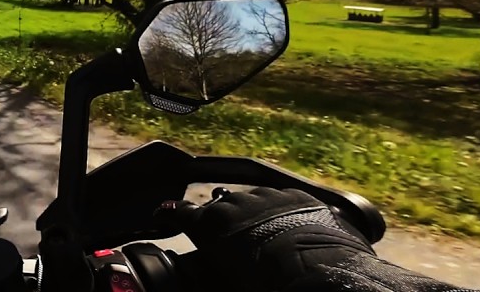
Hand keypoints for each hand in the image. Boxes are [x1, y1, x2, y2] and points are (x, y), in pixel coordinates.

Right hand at [156, 187, 374, 291]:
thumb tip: (195, 271)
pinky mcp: (299, 196)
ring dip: (254, 214)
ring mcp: (269, 196)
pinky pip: (284, 200)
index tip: (163, 214)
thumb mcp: (225, 278)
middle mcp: (237, 203)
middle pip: (221, 207)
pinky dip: (282, 211)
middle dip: (221, 219)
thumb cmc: (265, 283)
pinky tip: (289, 229)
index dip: (169, 214)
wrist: (316, 274)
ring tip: (264, 236)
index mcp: (213, 223)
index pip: (181, 213)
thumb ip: (207, 267)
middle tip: (230, 240)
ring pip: (254, 200)